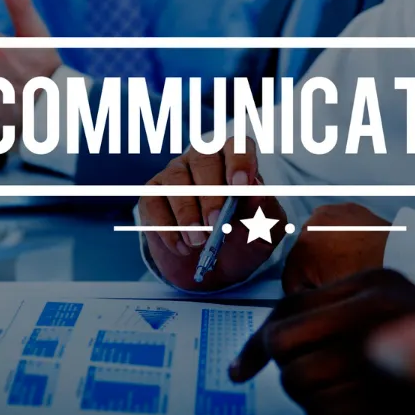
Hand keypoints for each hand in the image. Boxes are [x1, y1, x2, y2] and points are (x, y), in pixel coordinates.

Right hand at [137, 137, 286, 291]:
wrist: (218, 269)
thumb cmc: (244, 240)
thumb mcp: (262, 232)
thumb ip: (262, 210)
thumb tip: (257, 190)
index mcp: (235, 160)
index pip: (237, 145)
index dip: (239, 160)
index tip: (241, 185)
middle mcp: (202, 161)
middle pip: (203, 160)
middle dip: (210, 194)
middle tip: (216, 223)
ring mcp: (174, 176)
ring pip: (175, 181)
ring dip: (187, 213)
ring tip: (199, 242)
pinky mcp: (152, 197)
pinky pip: (154, 203)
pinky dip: (167, 228)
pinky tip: (183, 247)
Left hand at [228, 267, 414, 414]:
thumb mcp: (389, 313)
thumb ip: (337, 316)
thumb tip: (273, 341)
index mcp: (373, 284)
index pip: (289, 308)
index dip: (256, 344)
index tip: (238, 371)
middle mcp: (375, 309)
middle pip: (286, 346)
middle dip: (290, 375)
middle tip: (319, 384)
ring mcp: (385, 349)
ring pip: (302, 384)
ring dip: (315, 402)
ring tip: (348, 398)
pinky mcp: (393, 393)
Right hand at [280, 202, 390, 293]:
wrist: (401, 254)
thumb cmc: (368, 275)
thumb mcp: (332, 294)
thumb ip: (310, 297)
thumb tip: (306, 300)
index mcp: (302, 250)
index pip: (289, 279)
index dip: (302, 294)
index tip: (316, 297)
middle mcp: (309, 226)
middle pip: (301, 256)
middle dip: (312, 269)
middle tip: (333, 280)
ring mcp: (327, 213)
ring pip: (316, 237)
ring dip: (323, 249)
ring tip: (345, 262)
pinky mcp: (344, 207)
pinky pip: (333, 224)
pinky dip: (339, 234)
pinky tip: (352, 247)